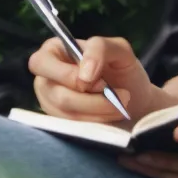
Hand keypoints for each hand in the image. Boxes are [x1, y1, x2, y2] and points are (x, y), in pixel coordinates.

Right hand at [28, 35, 154, 123]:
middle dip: (89, 100)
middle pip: (55, 94)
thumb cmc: (122, 68)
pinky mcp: (60, 124)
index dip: (68, 75)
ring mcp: (50, 104)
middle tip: (116, 96)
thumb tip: (84, 75)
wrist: (135, 99)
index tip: (100, 82)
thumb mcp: (118, 49)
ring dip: (98, 111)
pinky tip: (111, 115)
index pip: (41, 63)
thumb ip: (99, 49)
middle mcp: (45, 78)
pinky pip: (73, 128)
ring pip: (66, 114)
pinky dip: (96, 123)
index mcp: (53, 52)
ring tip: (120, 105)